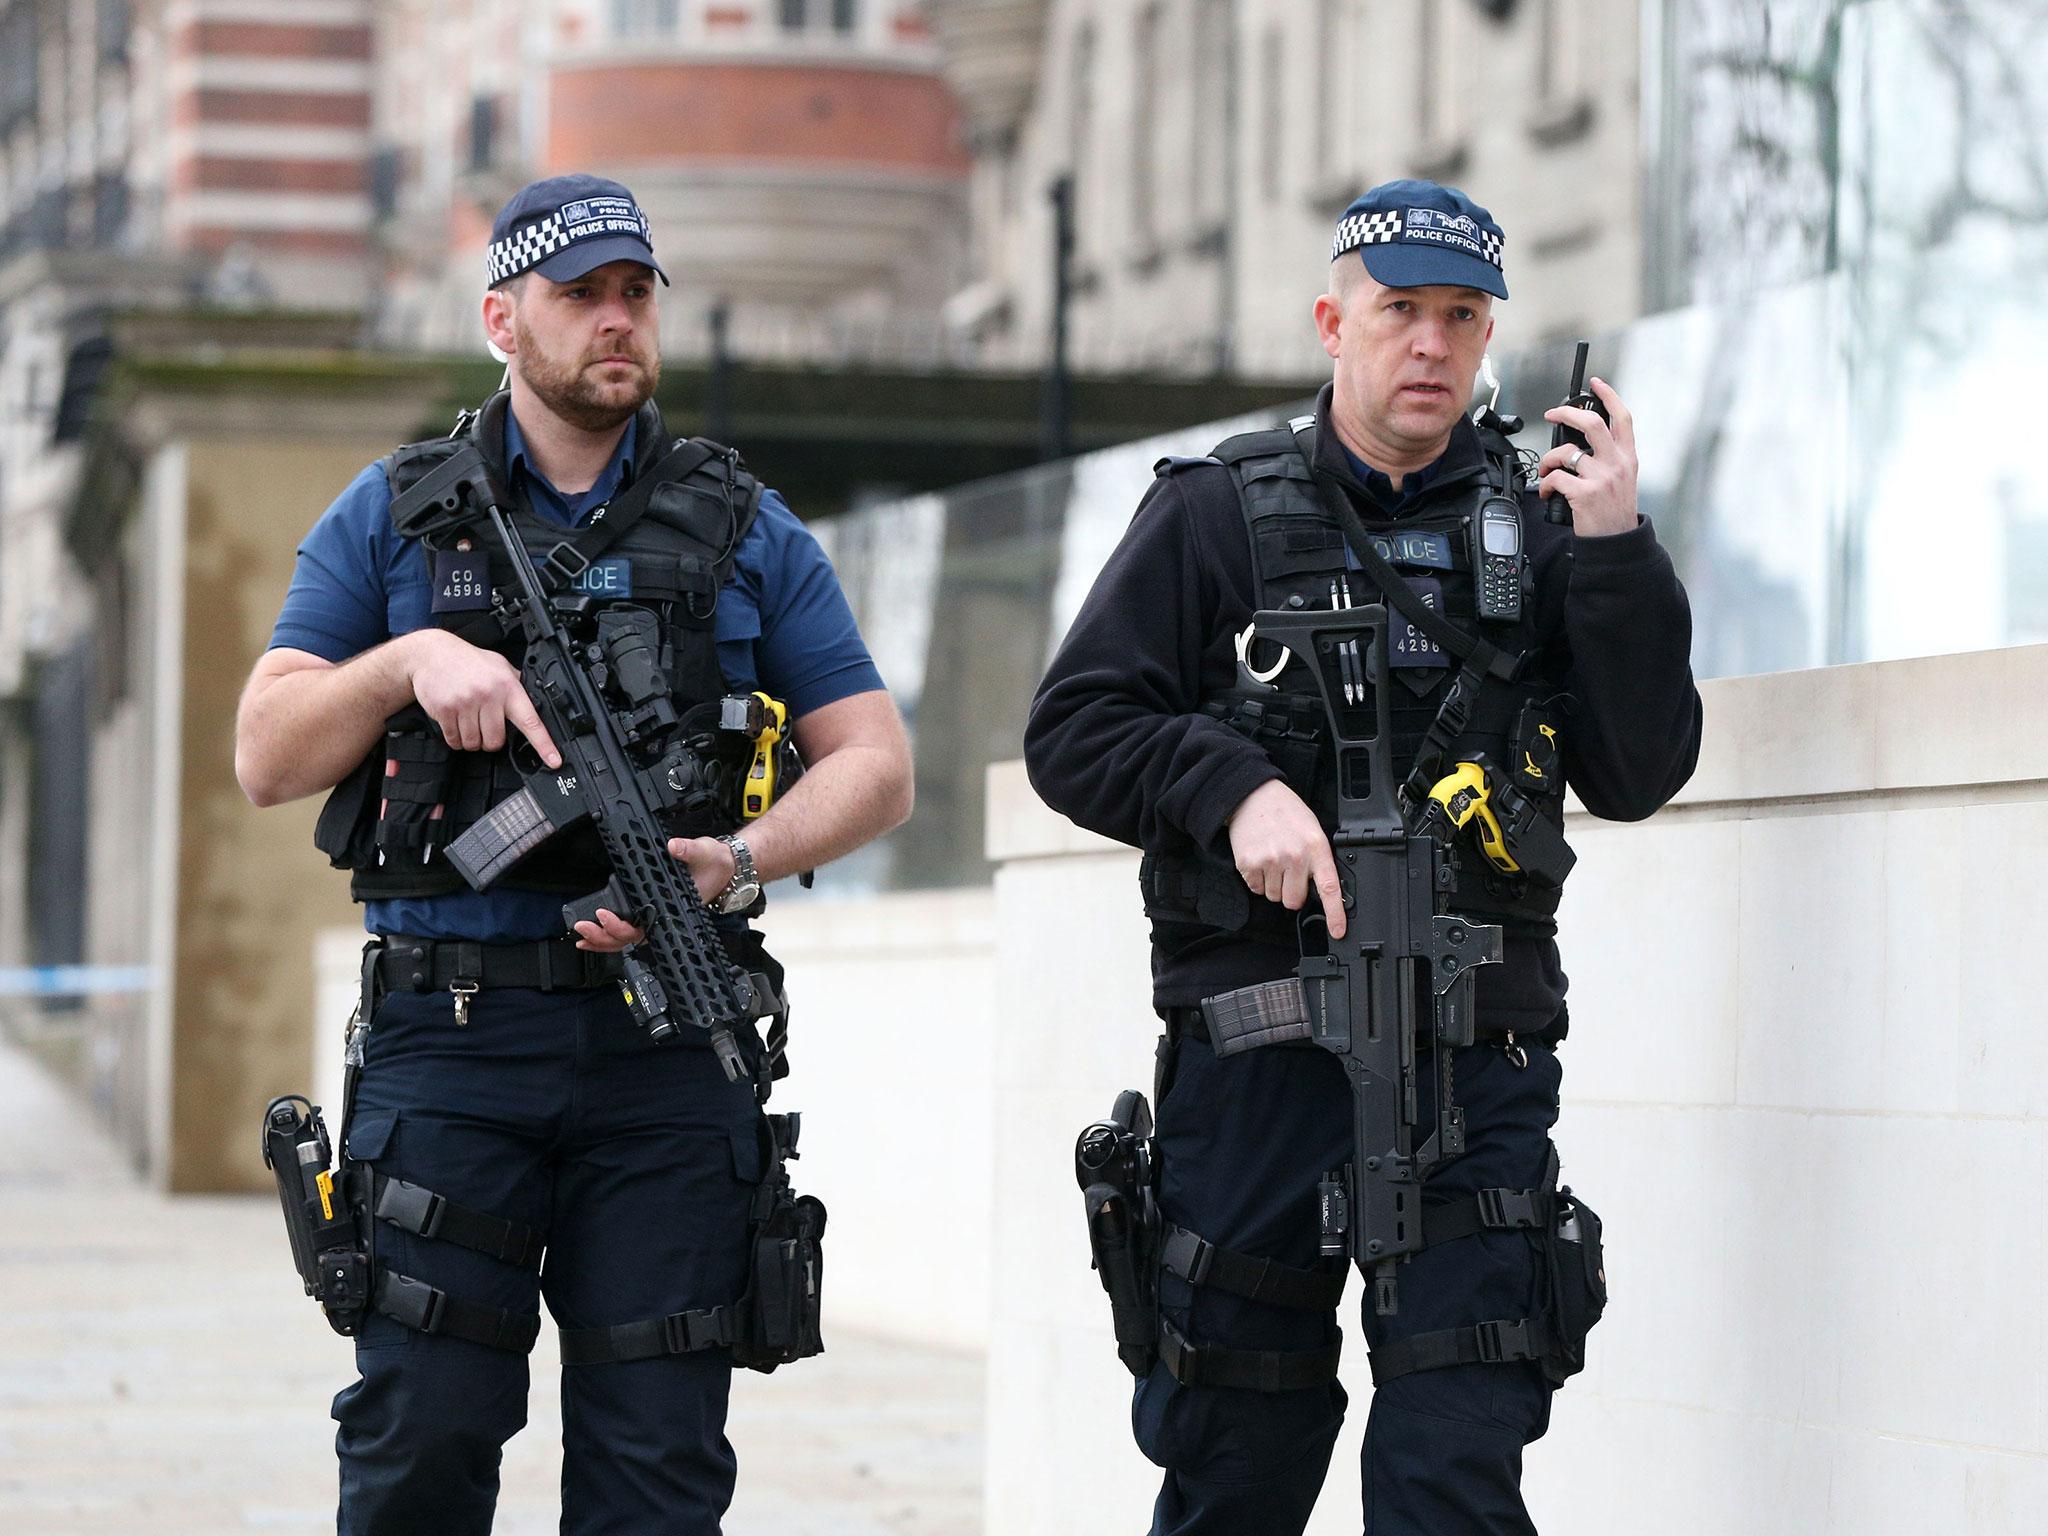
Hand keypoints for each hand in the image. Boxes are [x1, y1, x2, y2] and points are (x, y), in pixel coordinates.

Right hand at [406, 630, 560, 763]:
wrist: (432, 653)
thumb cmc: (468, 661)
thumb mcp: (499, 667)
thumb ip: (516, 686)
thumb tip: (535, 704)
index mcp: (508, 687)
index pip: (531, 721)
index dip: (544, 745)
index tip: (554, 761)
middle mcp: (488, 696)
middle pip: (495, 742)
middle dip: (490, 740)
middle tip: (484, 724)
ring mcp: (466, 703)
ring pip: (474, 744)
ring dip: (471, 740)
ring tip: (467, 720)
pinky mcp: (445, 710)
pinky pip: (454, 740)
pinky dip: (455, 738)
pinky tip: (455, 722)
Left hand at [572, 837, 740, 950]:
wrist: (723, 865)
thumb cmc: (714, 865)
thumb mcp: (704, 853)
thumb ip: (688, 850)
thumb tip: (674, 847)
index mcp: (672, 910)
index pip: (642, 929)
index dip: (619, 927)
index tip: (604, 915)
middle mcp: (662, 917)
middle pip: (628, 940)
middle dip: (602, 937)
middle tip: (582, 926)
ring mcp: (655, 916)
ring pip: (625, 938)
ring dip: (601, 939)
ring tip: (581, 933)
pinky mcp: (650, 909)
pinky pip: (628, 927)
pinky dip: (608, 931)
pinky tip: (594, 929)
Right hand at [1226, 780, 1346, 939]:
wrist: (1252, 795)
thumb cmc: (1285, 812)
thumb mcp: (1312, 829)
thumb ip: (1317, 858)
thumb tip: (1322, 889)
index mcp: (1315, 847)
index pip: (1329, 887)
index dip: (1334, 914)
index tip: (1337, 931)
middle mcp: (1294, 856)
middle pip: (1294, 901)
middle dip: (1292, 893)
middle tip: (1289, 872)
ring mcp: (1270, 861)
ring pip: (1274, 897)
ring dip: (1273, 885)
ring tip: (1273, 859)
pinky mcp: (1248, 864)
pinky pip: (1255, 888)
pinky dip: (1257, 879)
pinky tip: (1260, 859)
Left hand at [1537, 377, 1639, 537]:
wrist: (1616, 541)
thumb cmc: (1614, 510)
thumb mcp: (1623, 478)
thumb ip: (1609, 457)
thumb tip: (1579, 441)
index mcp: (1628, 457)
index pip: (1622, 418)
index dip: (1608, 396)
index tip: (1595, 383)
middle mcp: (1617, 464)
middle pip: (1592, 424)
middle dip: (1566, 413)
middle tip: (1551, 414)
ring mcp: (1602, 478)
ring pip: (1565, 452)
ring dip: (1548, 460)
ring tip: (1547, 472)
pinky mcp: (1585, 494)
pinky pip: (1556, 478)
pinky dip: (1546, 484)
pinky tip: (1548, 492)